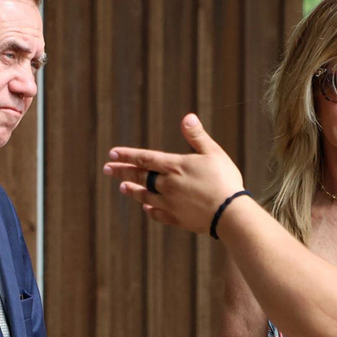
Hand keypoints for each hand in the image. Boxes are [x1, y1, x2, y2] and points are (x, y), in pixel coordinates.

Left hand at [103, 113, 244, 234]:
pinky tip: (147, 208)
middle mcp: (167, 185)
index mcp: (175, 167)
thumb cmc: (225, 180)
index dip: (127, 155)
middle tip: (107, 169)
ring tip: (122, 187)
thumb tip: (187, 117)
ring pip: (145, 195)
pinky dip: (150, 210)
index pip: (144, 158)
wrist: (230, 214)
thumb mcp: (213, 153)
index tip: (111, 153)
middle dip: (122, 172)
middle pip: (140, 176)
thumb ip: (197, 136)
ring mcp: (171, 204)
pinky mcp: (178, 219)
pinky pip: (158, 214)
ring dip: (132, 190)